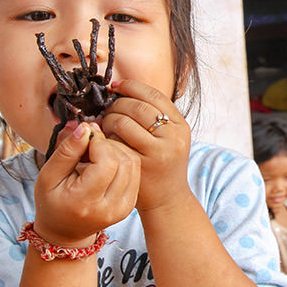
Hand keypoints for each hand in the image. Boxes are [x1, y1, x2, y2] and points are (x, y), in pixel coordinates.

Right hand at [33, 121, 140, 245]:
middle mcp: (110, 208)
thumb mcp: (48, 176)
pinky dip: (122, 159)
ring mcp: (123, 208)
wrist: (64, 231)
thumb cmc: (52, 202)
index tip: (85, 136)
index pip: (107, 162)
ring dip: (116, 150)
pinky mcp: (130, 205)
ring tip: (95, 153)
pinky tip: (105, 161)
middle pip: (123, 161)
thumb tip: (86, 128)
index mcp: (86, 203)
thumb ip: (66, 151)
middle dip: (108, 144)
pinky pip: (135, 171)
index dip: (99, 142)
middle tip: (89, 144)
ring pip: (132, 163)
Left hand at [101, 80, 191, 212]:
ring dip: (109, 119)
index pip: (154, 95)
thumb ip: (154, 116)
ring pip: (124, 122)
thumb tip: (122, 88)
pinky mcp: (141, 165)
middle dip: (116, 104)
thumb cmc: (161, 163)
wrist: (167, 199)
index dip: (131, 87)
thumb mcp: (169, 138)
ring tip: (105, 125)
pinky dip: (107, 137)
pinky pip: (116, 141)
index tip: (115, 87)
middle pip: (137, 107)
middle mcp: (173, 138)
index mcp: (181, 126)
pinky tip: (106, 140)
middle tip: (107, 110)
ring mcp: (158, 152)